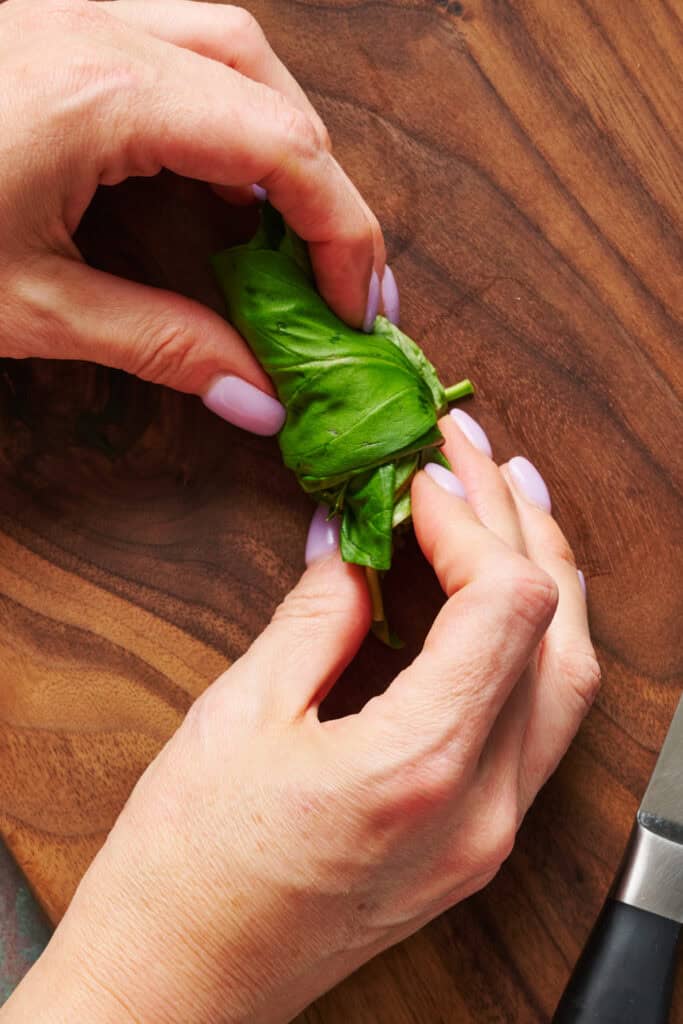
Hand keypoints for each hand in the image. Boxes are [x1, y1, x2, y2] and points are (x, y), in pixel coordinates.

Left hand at [0, 0, 388, 434]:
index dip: (343, 235)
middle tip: (335, 274)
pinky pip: (169, 47)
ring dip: (276, 136)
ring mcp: (69, 13)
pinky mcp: (44, 30)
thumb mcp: (29, 306)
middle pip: (269, 83)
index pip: (284, 151)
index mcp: (104, 90)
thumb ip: (160, 345)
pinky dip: (215, 113)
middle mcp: (99, 25)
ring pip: (226, 46)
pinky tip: (210, 179)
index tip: (355, 310)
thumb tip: (257, 397)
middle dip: (324, 183)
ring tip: (285, 229)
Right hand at [3, 414, 598, 1023]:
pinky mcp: (477, 843)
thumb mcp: (242, 714)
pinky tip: (498, 594)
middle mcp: (482, 809)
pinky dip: (529, 642)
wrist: (179, 986)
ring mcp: (490, 834)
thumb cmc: (188, 869)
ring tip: (513, 503)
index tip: (420, 475)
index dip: (470, 519)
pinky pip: (538, 723)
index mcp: (421, 767)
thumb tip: (350, 541)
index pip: (506, 602)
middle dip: (521, 526)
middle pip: (558, 633)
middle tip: (478, 457)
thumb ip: (318, 614)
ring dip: (546, 581)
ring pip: (568, 682)